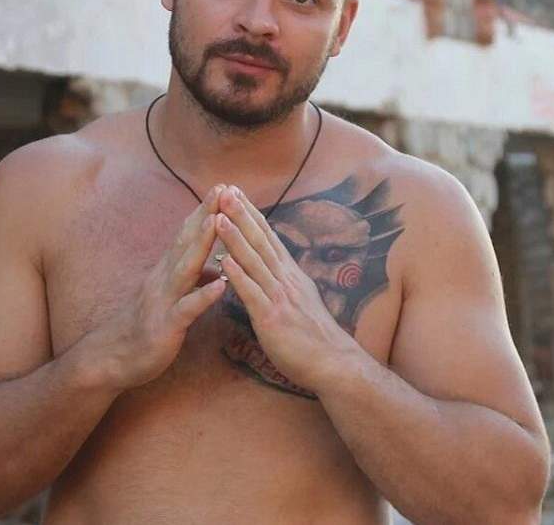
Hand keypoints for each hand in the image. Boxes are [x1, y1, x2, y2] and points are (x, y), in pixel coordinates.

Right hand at [88, 185, 226, 391]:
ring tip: (219, 221)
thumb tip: (218, 271)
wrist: (110, 360)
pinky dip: (203, 296)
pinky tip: (221, 286)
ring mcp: (163, 300)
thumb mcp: (170, 300)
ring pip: (186, 267)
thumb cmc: (144, 329)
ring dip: (203, 243)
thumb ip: (192, 283)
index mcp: (167, 272)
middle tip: (225, 188)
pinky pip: (186, 309)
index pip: (187, 234)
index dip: (205, 211)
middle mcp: (164, 279)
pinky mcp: (165, 326)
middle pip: (187, 241)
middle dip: (206, 214)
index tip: (224, 187)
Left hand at [214, 186, 361, 393]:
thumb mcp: (302, 300)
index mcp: (290, 275)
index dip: (252, 215)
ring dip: (235, 237)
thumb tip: (276, 268)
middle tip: (225, 191)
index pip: (269, 238)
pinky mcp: (271, 317)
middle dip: (242, 215)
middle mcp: (286, 279)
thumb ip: (286, 282)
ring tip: (219, 216)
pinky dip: (237, 274)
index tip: (237, 194)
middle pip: (261, 241)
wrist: (334, 363)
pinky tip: (223, 260)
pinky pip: (251, 293)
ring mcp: (279, 297)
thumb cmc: (316, 337)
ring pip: (254, 261)